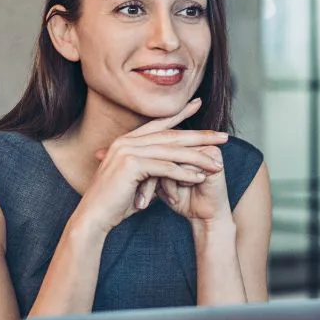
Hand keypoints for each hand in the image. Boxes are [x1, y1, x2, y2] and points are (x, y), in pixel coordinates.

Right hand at [75, 99, 227, 233]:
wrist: (95, 216)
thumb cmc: (118, 201)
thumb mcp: (141, 180)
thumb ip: (156, 169)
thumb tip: (177, 167)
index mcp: (127, 140)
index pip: (159, 123)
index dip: (180, 113)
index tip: (199, 103)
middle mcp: (126, 141)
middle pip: (171, 135)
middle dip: (200, 136)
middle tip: (224, 137)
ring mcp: (127, 151)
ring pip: (171, 152)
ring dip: (198, 159)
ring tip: (218, 164)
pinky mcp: (131, 165)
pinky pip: (166, 168)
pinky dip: (185, 174)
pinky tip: (200, 178)